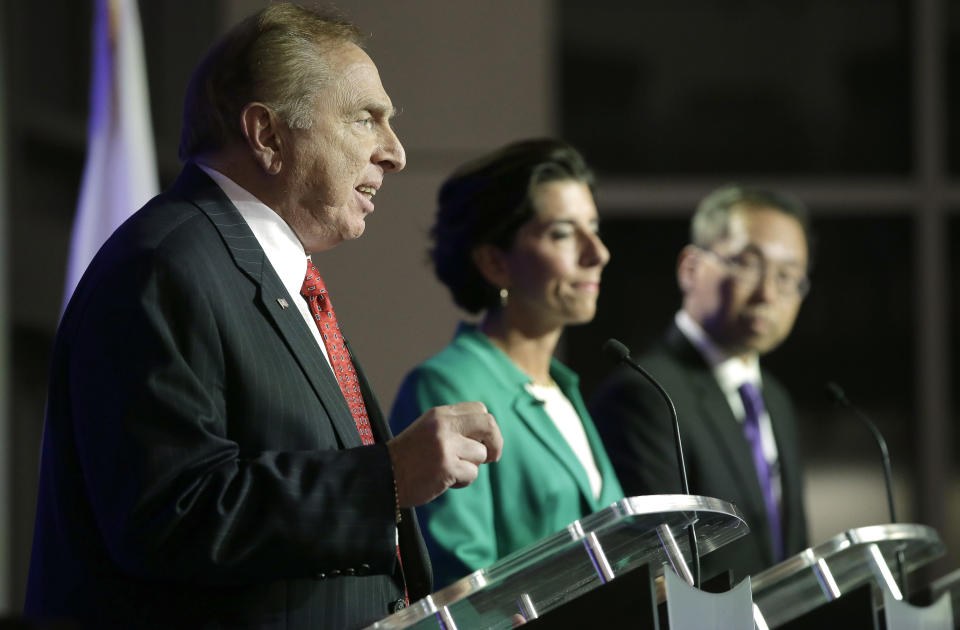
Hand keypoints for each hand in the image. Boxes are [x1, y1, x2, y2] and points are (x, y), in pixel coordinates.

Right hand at [387, 402, 501, 507]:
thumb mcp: (429, 431)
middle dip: (496, 442)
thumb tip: (488, 437)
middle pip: (488, 424)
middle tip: (492, 457)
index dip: (486, 427)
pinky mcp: (446, 466)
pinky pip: (471, 474)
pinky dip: (462, 481)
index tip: (483, 441)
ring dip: (471, 467)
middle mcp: (443, 425)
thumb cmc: (408, 458)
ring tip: (450, 471)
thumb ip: (453, 427)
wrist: (382, 475)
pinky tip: (444, 481)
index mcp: (440, 414)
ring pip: (480, 455)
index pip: (480, 410)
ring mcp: (445, 445)